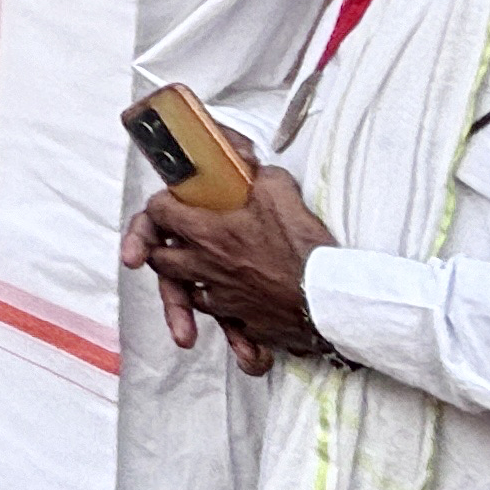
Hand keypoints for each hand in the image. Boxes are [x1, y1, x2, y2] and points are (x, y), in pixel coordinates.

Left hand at [126, 162, 339, 374]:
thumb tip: (247, 165)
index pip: (159, 214)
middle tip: (177, 243)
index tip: (172, 203)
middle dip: (163, 250)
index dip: (162, 205)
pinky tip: (240, 306)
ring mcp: (224, 300)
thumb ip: (255, 174)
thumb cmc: (303, 244)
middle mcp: (206, 269)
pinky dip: (228, 315)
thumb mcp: (279, 191)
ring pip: (189, 294)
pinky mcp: (246, 325)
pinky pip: (225, 322)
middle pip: (161, 261)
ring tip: (207, 275)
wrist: (330, 296)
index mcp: (208, 234)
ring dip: (192, 284)